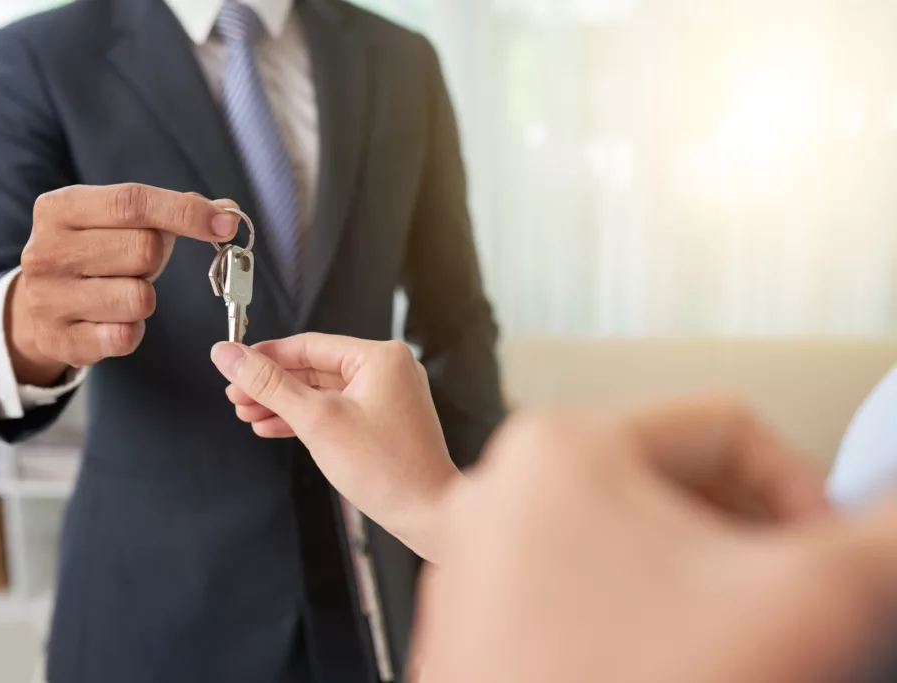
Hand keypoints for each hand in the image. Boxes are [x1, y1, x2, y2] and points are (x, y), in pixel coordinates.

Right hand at [11, 183, 238, 384]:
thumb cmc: (95, 256)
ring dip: (145, 297)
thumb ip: (172, 211)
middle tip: (139, 265)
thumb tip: (228, 211)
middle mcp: (46, 250)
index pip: (132, 201)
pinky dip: (132, 331)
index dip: (185, 212)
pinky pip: (126, 337)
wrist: (38, 308)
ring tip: (121, 291)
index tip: (225, 225)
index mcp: (60, 208)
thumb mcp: (119, 223)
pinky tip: (113, 321)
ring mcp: (47, 298)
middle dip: (157, 259)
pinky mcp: (59, 340)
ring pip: (139, 298)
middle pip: (143, 249)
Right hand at [211, 334, 459, 561]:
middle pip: (313, 368)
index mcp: (380, 357)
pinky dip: (306, 419)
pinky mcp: (383, 422)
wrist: (428, 514)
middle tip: (236, 395)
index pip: (309, 345)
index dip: (266, 356)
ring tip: (248, 414)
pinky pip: (336, 411)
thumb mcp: (316, 420)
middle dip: (271, 385)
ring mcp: (388, 397)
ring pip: (322, 392)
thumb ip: (269, 385)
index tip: (233, 363)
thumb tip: (229, 355)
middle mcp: (388, 370)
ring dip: (284, 404)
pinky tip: (274, 427)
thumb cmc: (387, 469)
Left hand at [413, 401, 896, 682]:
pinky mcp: (474, 614)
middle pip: (673, 481)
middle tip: (784, 609)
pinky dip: (641, 612)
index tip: (829, 559)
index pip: (724, 427)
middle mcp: (502, 485)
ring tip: (728, 643)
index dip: (804, 489)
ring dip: (699, 581)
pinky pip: (580, 584)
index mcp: (562, 445)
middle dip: (747, 541)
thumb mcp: (797, 605)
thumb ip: (880, 540)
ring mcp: (478, 553)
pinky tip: (671, 660)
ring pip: (629, 537)